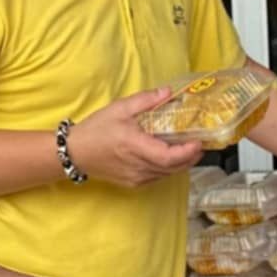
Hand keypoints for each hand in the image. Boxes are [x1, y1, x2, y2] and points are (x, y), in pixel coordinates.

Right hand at [69, 88, 204, 188]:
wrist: (75, 153)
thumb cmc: (96, 130)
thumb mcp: (119, 108)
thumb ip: (145, 100)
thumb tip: (168, 92)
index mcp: (135, 147)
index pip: (169, 157)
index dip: (188, 152)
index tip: (199, 141)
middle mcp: (138, 167)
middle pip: (173, 167)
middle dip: (191, 157)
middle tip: (201, 143)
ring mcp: (136, 178)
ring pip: (168, 174)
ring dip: (181, 163)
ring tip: (190, 149)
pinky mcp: (133, 184)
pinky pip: (158, 177)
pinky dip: (168, 168)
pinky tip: (170, 157)